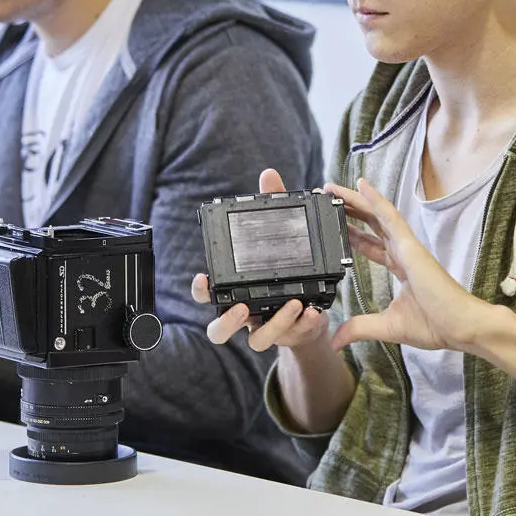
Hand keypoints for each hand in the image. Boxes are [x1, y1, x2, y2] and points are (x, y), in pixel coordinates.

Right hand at [191, 167, 329, 352]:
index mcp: (234, 289)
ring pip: (256, 341)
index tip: (204, 279)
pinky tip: (315, 311)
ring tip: (294, 303)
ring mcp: (265, 328)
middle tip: (242, 307)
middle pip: (217, 330)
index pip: (205, 294)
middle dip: (227, 322)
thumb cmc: (285, 267)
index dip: (200, 289)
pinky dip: (304, 325)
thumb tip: (268, 175)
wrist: (311, 303)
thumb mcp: (278, 233)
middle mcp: (245, 313)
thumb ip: (270, 207)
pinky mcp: (290, 335)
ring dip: (275, 324)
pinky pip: (292, 337)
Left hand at [326, 178, 488, 353]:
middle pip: (369, 223)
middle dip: (347, 209)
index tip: (330, 223)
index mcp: (399, 266)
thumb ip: (359, 328)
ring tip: (331, 187)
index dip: (349, 232)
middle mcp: (402, 252)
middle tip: (325, 196)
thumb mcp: (387, 327)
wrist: (460, 328)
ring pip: (376, 215)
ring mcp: (407, 247)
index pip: (368, 244)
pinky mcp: (411, 247)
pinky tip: (362, 186)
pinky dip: (376, 200)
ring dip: (354, 199)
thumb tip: (334, 340)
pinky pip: (391, 217)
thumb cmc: (435, 325)